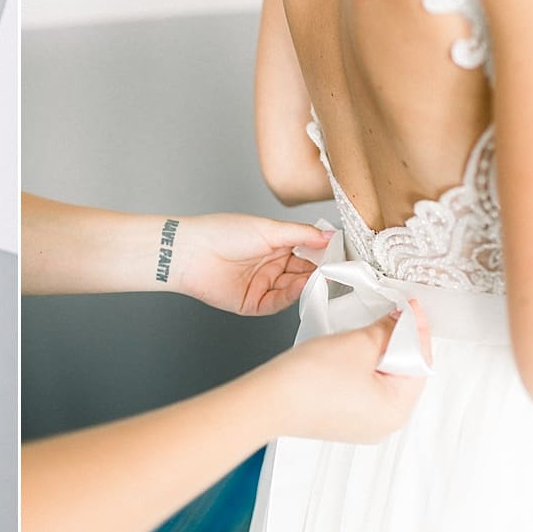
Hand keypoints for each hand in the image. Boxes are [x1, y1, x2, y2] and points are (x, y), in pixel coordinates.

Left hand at [172, 214, 332, 314]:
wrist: (190, 252)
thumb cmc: (222, 232)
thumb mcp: (269, 228)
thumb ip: (302, 234)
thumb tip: (330, 235)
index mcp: (275, 244)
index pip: (308, 251)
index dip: (324, 254)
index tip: (342, 254)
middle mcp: (271, 265)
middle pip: (304, 272)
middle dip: (320, 271)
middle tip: (338, 270)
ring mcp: (262, 285)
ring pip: (294, 288)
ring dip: (308, 284)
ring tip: (322, 278)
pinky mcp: (253, 303)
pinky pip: (278, 303)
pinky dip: (291, 296)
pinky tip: (301, 287)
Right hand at [266, 301, 431, 443]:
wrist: (269, 401)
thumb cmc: (309, 381)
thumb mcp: (358, 343)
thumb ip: (386, 329)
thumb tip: (400, 320)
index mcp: (396, 410)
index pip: (419, 361)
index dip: (416, 328)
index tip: (410, 306)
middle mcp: (384, 424)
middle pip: (403, 372)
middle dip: (397, 340)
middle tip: (390, 313)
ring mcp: (363, 425)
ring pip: (382, 379)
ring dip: (378, 352)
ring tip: (368, 330)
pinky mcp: (343, 419)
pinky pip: (363, 388)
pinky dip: (362, 367)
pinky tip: (350, 352)